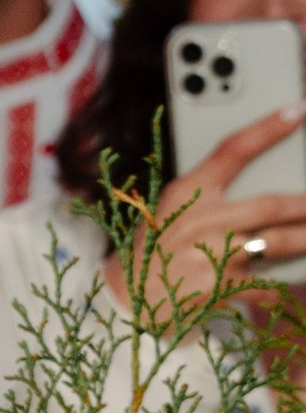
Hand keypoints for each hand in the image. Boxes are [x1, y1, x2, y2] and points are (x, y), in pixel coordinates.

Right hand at [117, 110, 305, 314]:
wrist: (124, 301)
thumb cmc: (151, 250)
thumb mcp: (170, 211)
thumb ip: (208, 197)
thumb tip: (261, 192)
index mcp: (186, 192)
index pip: (232, 150)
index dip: (268, 129)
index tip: (296, 111)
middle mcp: (199, 220)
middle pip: (269, 204)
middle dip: (304, 204)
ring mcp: (209, 255)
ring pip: (275, 242)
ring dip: (304, 240)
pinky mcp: (217, 288)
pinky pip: (263, 283)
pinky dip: (277, 285)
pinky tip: (283, 284)